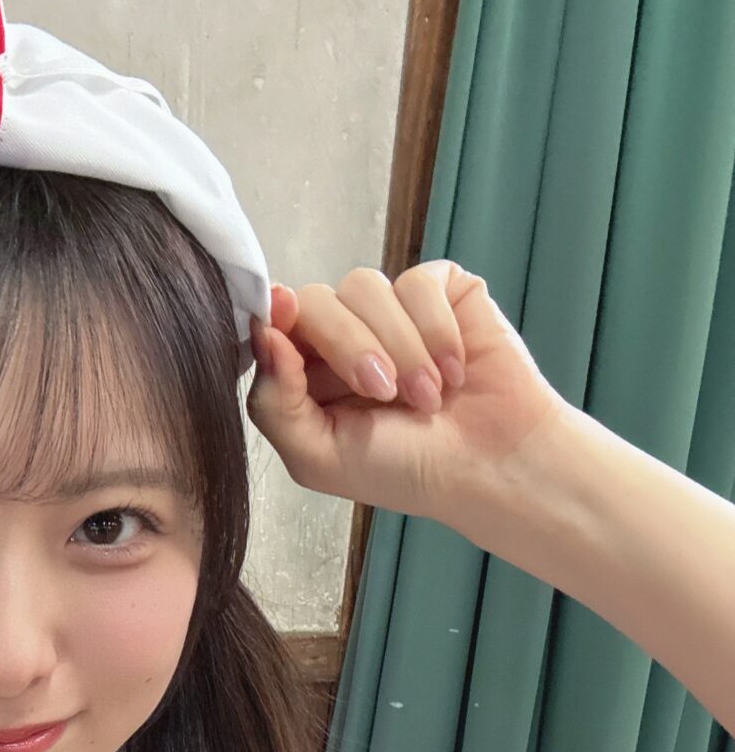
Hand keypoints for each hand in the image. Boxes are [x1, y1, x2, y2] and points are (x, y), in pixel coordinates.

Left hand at [245, 260, 569, 525]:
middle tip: (383, 394)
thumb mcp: (318, 457)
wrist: (488, 465)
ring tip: (428, 397)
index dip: (278, 317)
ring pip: (366, 286)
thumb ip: (274, 403)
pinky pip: (419, 282)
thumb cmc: (404, 469)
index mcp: (307, 372)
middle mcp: (345, 334)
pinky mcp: (440, 291)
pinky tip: (456, 372)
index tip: (284, 316)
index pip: (276, 325)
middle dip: (349, 346)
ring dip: (400, 348)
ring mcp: (391, 310)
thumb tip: (263, 334)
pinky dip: (436, 331)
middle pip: (318, 301)